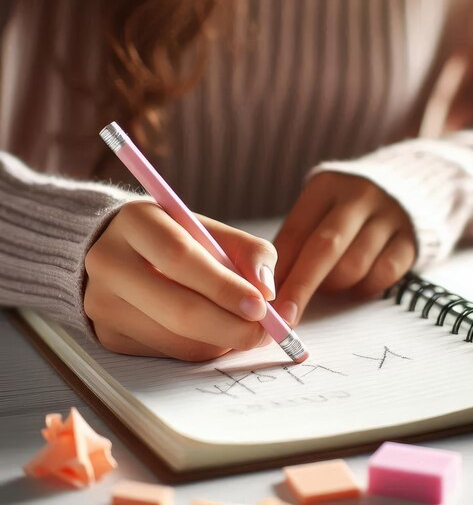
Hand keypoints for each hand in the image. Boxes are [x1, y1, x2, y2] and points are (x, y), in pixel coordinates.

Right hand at [84, 201, 276, 359]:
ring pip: (176, 339)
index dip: (224, 286)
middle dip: (231, 326)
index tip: (261, 305)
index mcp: (136, 221)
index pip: (180, 257)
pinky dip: (201, 348)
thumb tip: (267, 292)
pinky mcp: (107, 334)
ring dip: (221, 341)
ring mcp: (102, 302)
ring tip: (244, 328)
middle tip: (265, 332)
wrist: (125, 251)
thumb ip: (249, 252)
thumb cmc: (179, 238)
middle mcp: (110, 261)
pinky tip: (214, 332)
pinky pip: (167, 353)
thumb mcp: (213, 230)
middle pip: (177, 308)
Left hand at [273, 172, 416, 325]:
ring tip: (329, 285)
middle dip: (301, 287)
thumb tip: (271, 286)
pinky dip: (365, 287)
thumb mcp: (318, 210)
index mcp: (326, 186)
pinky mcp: (411, 238)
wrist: (404, 187)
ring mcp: (389, 215)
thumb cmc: (345, 208)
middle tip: (286, 317)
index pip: (296, 233)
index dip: (278, 270)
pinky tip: (356, 285)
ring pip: (353, 266)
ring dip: (335, 286)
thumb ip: (296, 242)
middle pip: (324, 248)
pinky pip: (384, 274)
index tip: (265, 302)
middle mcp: (359, 196)